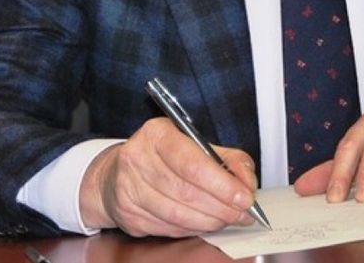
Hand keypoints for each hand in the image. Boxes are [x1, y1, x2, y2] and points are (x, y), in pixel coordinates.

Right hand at [78, 117, 258, 236]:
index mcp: (157, 134)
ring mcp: (129, 189)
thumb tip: (247, 183)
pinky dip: (192, 229)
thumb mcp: (197, 144)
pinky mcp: (128, 215)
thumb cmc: (163, 156)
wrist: (116, 174)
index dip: (223, 185)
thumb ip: (229, 159)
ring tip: (228, 219)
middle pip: (188, 192)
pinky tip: (204, 223)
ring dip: (210, 221)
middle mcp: (138, 158)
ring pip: (179, 215)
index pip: (193, 164)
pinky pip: (169, 228)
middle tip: (243, 213)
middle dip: (222, 207)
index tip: (245, 197)